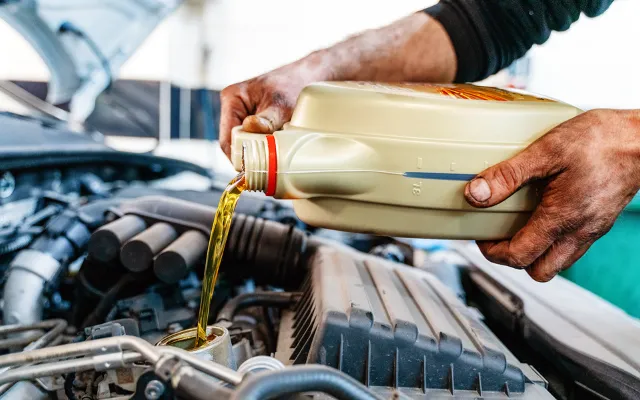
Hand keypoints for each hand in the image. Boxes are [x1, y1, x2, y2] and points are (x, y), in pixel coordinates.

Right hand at [218, 13, 455, 158]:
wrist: (371, 64)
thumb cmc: (327, 69)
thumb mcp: (291, 94)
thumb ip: (269, 121)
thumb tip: (249, 149)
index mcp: (238, 101)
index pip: (229, 146)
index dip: (246, 166)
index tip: (266, 179)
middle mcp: (254, 116)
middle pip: (250, 159)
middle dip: (268, 173)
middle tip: (290, 180)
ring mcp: (277, 128)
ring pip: (271, 164)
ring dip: (286, 176)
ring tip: (305, 175)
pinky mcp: (299, 136)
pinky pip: (292, 162)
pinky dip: (300, 172)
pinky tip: (313, 175)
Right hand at [218, 56, 330, 158]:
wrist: (309, 76)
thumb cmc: (294, 84)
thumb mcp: (281, 105)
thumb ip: (267, 120)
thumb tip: (250, 128)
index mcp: (232, 99)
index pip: (226, 139)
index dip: (239, 156)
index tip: (254, 168)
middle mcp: (233, 107)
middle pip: (233, 144)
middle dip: (249, 155)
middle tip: (268, 163)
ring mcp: (243, 114)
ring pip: (244, 143)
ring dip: (258, 151)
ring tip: (274, 152)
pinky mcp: (254, 121)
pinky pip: (254, 140)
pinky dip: (264, 146)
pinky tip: (275, 146)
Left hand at [464, 109, 639, 281]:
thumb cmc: (603, 141)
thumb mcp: (546, 152)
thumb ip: (508, 175)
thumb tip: (476, 194)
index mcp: (561, 219)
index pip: (518, 256)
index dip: (492, 251)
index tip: (481, 234)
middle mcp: (579, 232)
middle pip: (539, 271)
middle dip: (512, 258)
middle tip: (497, 235)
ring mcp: (592, 230)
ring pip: (557, 262)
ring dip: (533, 252)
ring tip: (517, 225)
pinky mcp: (600, 221)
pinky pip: (571, 246)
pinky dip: (551, 240)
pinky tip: (543, 213)